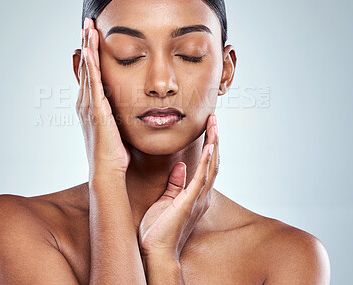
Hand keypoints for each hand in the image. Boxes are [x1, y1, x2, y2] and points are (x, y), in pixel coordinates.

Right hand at [74, 17, 130, 178]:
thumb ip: (116, 111)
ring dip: (87, 47)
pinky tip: (88, 49)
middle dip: (86, 43)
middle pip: (86, 66)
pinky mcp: (95, 110)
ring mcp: (88, 105)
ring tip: (88, 27)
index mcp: (92, 105)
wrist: (108, 170)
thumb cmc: (115, 151)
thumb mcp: (116, 125)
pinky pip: (92, 82)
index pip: (90, 73)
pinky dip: (89, 65)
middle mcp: (86, 102)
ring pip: (88, 70)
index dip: (90, 54)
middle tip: (88, 23)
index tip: (92, 36)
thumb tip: (124, 102)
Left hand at [138, 114, 218, 260]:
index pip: (207, 164)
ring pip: (212, 166)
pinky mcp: (189, 203)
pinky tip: (210, 146)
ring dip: (214, 144)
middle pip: (214, 161)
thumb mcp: (166, 200)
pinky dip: (207, 161)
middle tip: (214, 118)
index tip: (208, 127)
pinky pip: (201, 179)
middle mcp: (201, 195)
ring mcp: (197, 199)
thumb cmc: (159, 229)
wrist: (154, 251)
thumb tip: (180, 166)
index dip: (210, 145)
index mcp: (195, 194)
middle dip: (215, 138)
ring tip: (214, 124)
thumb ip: (176, 184)